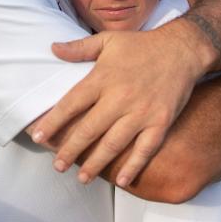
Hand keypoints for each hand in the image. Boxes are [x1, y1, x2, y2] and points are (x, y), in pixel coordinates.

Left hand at [29, 19, 204, 187]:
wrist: (182, 50)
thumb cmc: (141, 45)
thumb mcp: (108, 40)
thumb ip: (79, 47)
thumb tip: (52, 48)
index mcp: (103, 78)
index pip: (72, 103)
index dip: (53, 121)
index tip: (38, 137)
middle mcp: (120, 97)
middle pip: (89, 129)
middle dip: (70, 150)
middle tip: (57, 165)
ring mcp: (141, 112)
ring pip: (114, 144)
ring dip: (95, 163)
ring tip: (81, 177)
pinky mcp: (160, 122)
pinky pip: (145, 149)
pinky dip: (133, 166)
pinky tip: (122, 180)